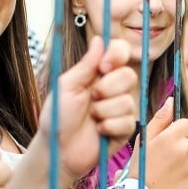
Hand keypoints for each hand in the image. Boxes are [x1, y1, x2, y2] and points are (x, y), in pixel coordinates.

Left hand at [38, 36, 137, 182]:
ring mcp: (121, 110)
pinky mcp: (125, 130)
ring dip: (103, 111)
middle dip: (107, 88)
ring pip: (127, 101)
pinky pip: (127, 122)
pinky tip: (98, 132)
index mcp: (99, 74)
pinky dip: (108, 127)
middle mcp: (114, 89)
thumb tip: (99, 39)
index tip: (103, 67)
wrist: (58, 149)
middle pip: (129, 75)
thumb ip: (86, 64)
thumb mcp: (68, 86)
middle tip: (91, 98)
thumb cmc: (58, 116)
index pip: (121, 52)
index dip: (117, 55)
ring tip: (91, 118)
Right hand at [129, 97, 187, 188]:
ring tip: (170, 172)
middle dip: (184, 148)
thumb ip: (160, 119)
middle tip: (167, 160)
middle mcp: (186, 149)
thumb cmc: (141, 167)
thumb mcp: (145, 140)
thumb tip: (171, 100)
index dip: (184, 132)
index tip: (174, 141)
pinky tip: (176, 181)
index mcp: (172, 136)